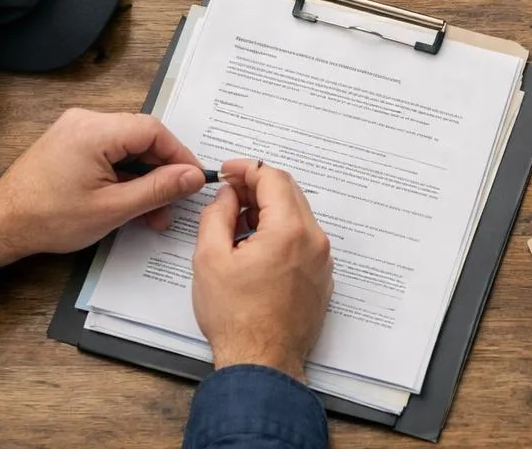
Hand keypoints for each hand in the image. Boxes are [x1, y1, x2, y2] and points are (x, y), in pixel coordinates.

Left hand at [0, 110, 207, 267]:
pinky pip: (108, 152)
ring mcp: (75, 130)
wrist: (1, 224)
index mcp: (95, 131)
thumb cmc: (49, 218)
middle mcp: (85, 121)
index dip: (179, 155)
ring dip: (142, 178)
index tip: (192, 180)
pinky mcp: (69, 142)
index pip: (154, 131)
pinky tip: (128, 201)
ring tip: (150, 213)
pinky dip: (123, 174)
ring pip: (126, 148)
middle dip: (160, 173)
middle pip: (141, 138)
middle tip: (171, 204)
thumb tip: (193, 176)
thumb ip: (158, 189)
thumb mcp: (113, 208)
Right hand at [192, 160, 332, 380]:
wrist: (262, 362)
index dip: (247, 169)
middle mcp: (314, 241)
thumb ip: (216, 215)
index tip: (228, 170)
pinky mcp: (321, 277)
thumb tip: (226, 195)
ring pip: (297, 216)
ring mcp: (322, 260)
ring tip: (236, 226)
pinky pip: (303, 240)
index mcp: (289, 231)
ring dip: (269, 211)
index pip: (273, 178)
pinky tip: (256, 247)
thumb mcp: (210, 259)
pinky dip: (281, 232)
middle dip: (257, 187)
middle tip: (229, 193)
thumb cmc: (236, 319)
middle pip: (289, 193)